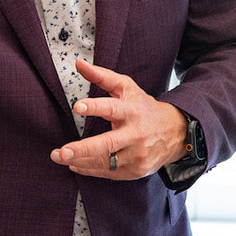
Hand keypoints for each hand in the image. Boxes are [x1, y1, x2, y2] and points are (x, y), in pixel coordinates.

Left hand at [50, 59, 187, 180]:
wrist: (176, 132)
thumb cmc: (143, 108)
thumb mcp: (126, 88)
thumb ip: (102, 76)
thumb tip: (78, 63)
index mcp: (132, 111)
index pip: (112, 108)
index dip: (95, 107)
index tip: (77, 106)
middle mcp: (136, 134)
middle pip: (107, 144)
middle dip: (82, 149)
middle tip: (61, 151)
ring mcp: (137, 155)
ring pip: (106, 162)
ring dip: (81, 161)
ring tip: (59, 157)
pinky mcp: (136, 170)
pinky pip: (109, 173)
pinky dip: (90, 170)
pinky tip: (74, 165)